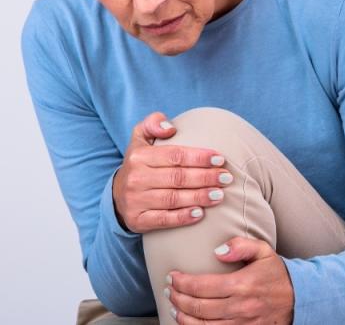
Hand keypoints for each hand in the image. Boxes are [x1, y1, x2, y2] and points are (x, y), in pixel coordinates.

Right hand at [112, 111, 234, 233]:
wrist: (118, 195)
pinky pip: (163, 219)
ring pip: (173, 199)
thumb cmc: (140, 164)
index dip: (199, 157)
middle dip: (205, 177)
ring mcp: (136, 200)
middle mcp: (136, 178)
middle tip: (227, 178)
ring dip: (199, 197)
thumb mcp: (140, 138)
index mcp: (139, 156)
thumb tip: (170, 127)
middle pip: (177, 177)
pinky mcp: (138, 220)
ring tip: (220, 195)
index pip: (175, 155)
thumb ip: (153, 123)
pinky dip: (182, 217)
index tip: (220, 159)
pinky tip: (200, 214)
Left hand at [165, 237, 294, 323]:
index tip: (172, 276)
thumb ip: (240, 245)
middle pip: (198, 307)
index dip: (182, 282)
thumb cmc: (276, 274)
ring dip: (183, 317)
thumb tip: (218, 250)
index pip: (202, 286)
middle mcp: (241, 307)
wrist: (299, 298)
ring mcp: (243, 324)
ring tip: (174, 307)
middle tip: (169, 290)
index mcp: (242, 284)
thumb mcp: (263, 251)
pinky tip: (189, 323)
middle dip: (178, 299)